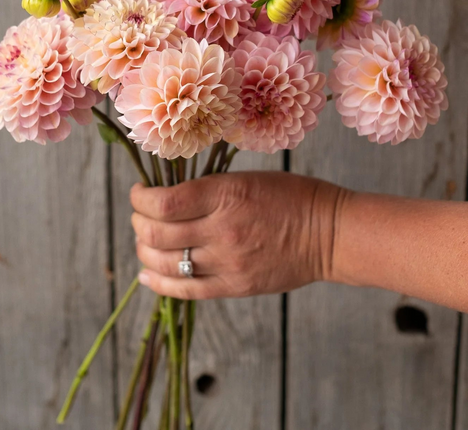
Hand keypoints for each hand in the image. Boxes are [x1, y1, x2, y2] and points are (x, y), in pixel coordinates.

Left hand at [130, 171, 344, 299]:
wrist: (329, 232)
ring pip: (165, 264)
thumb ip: (206, 190)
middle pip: (156, 234)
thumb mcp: (246, 178)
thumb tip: (167, 198)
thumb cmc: (291, 196)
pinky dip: (159, 283)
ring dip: (144, 252)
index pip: (163, 202)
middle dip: (138, 223)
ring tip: (145, 243)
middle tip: (140, 216)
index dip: (140, 198)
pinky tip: (147, 276)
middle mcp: (222, 229)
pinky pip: (186, 290)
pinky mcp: (235, 287)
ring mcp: (228, 262)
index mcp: (225, 194)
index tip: (139, 193)